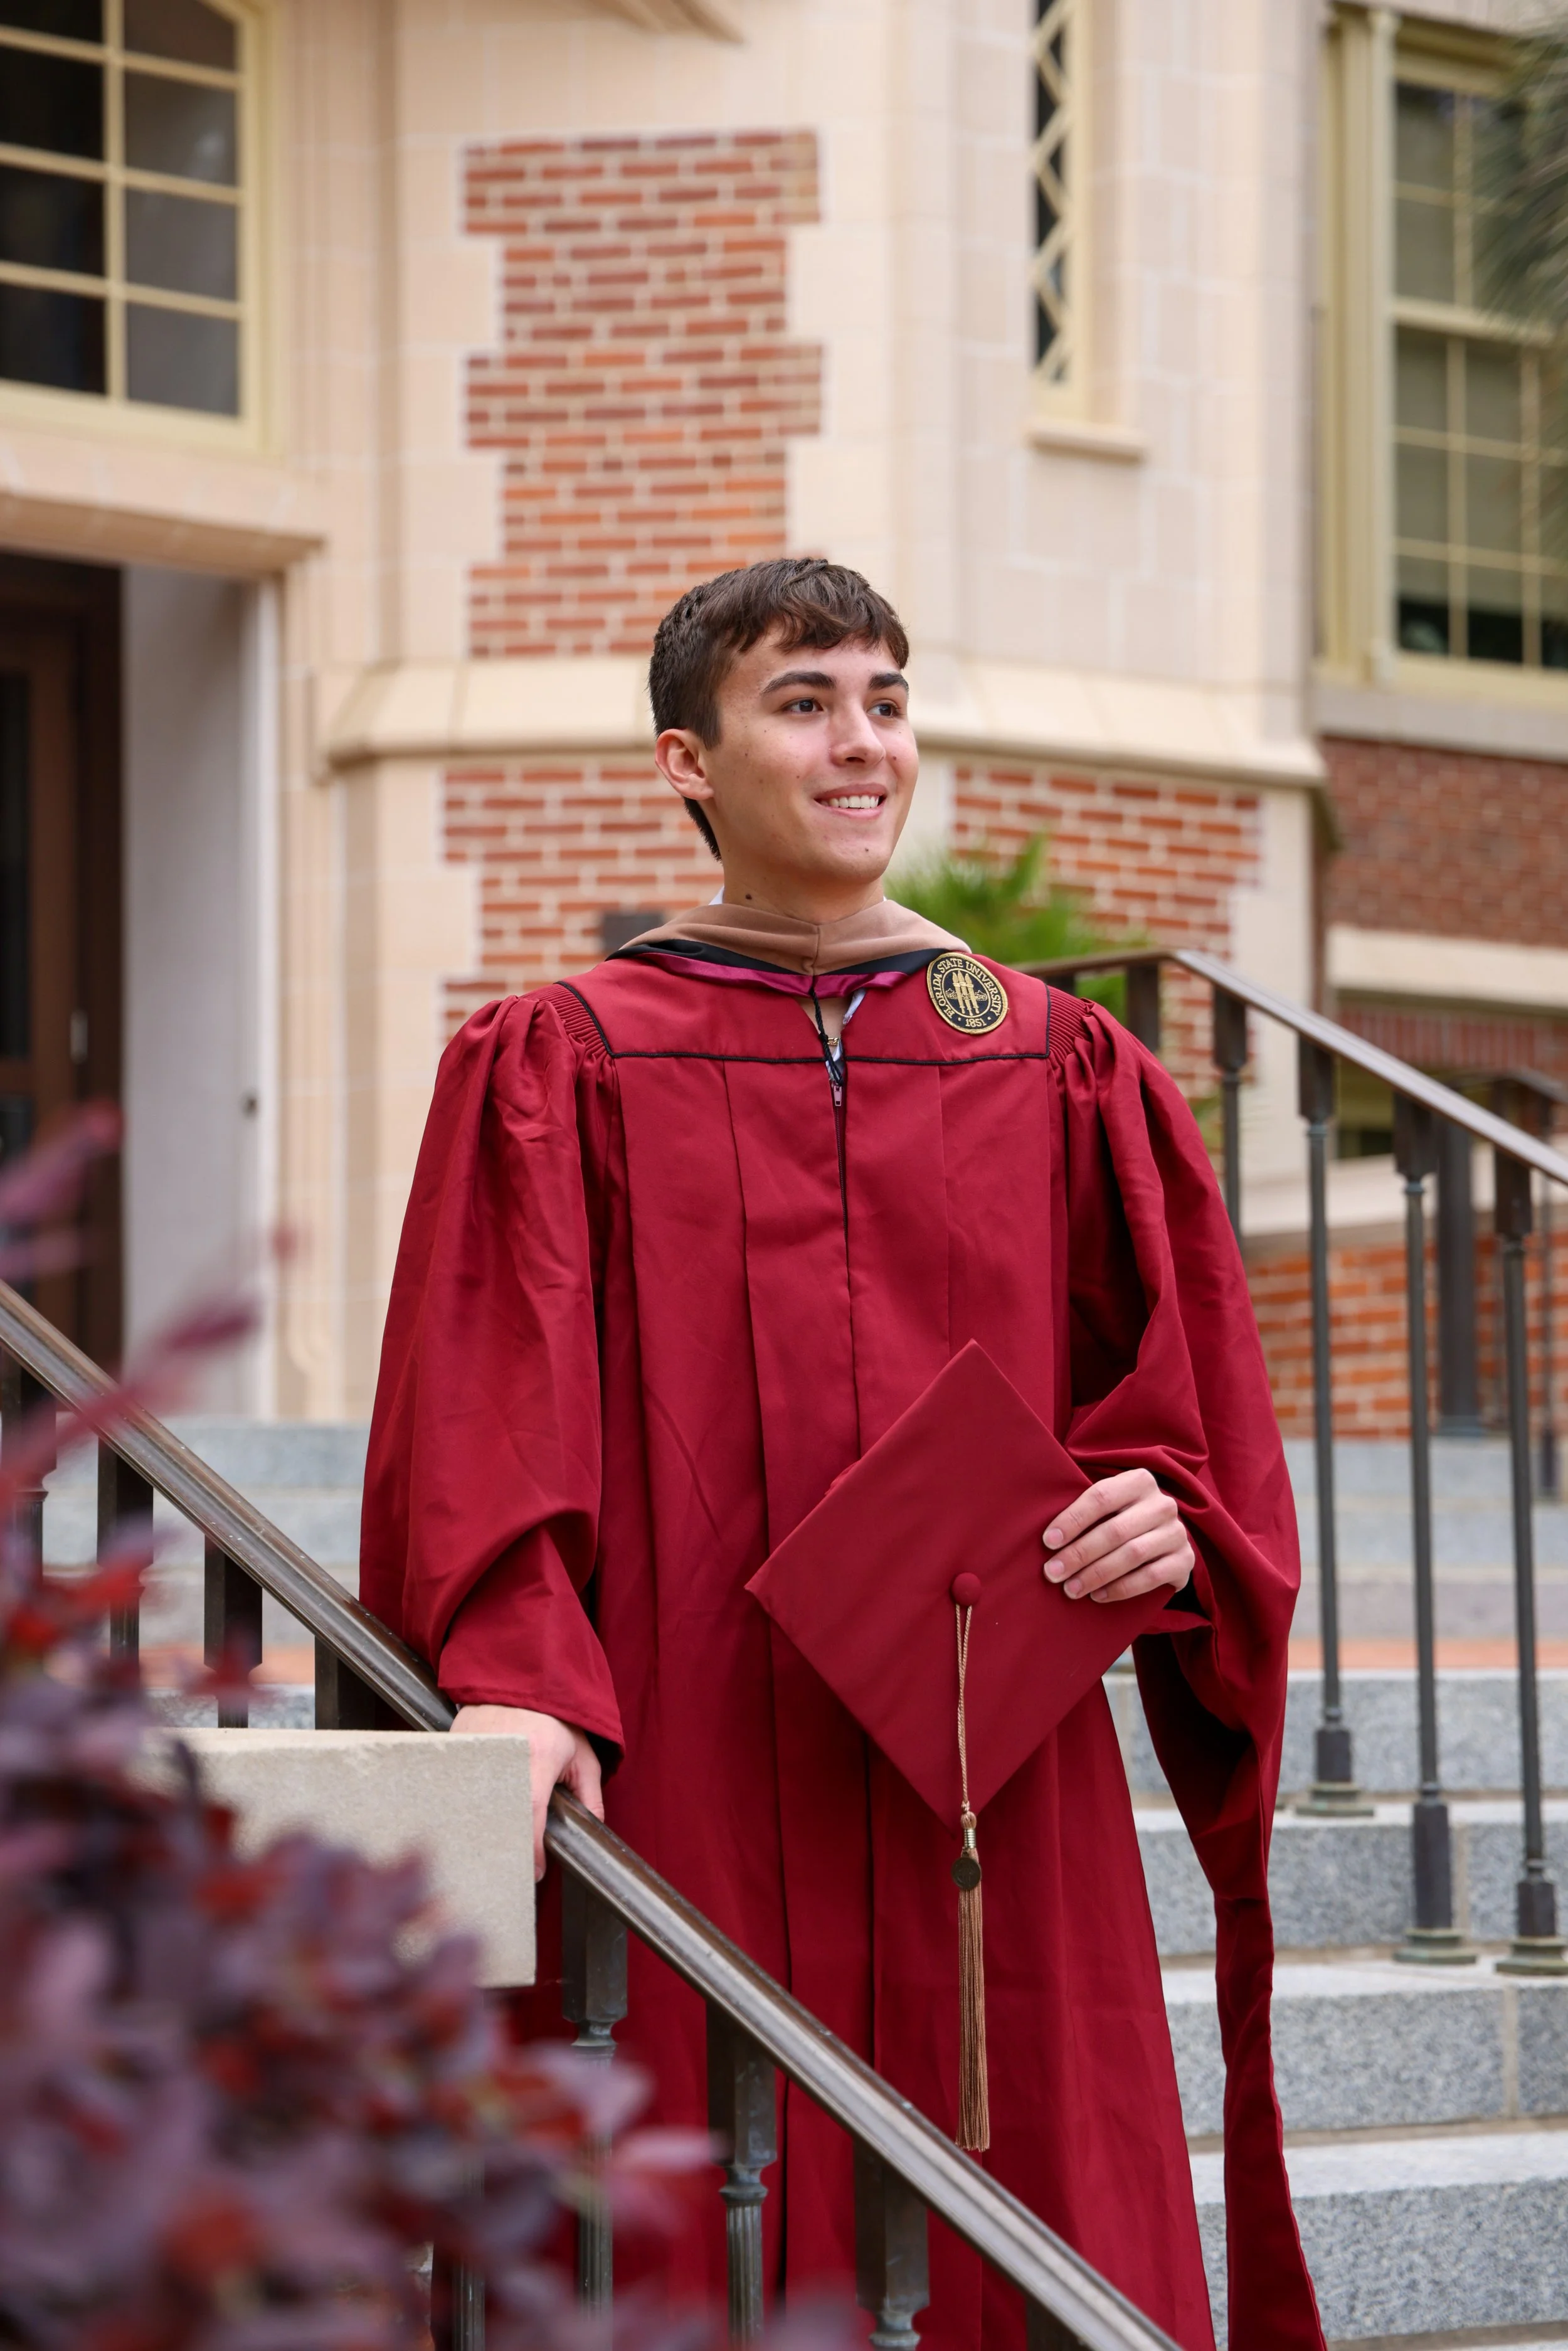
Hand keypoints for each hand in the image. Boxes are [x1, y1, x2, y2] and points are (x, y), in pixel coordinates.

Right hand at [449, 1705, 603, 1880]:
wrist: (522, 1672)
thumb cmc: (556, 1715)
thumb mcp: (582, 1752)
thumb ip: (590, 1793)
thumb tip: (592, 1830)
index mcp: (537, 1757)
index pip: (531, 1814)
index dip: (532, 1849)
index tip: (536, 1871)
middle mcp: (502, 1754)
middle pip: (495, 1815)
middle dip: (503, 1846)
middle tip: (511, 1867)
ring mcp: (473, 1749)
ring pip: (470, 1803)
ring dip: (480, 1827)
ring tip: (488, 1847)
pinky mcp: (454, 1744)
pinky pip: (455, 1785)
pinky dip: (462, 1803)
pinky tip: (469, 1817)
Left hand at [1042, 1468, 1193, 1604]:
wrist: (1163, 1541)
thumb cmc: (1122, 1520)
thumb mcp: (1108, 1507)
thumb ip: (1085, 1512)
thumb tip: (1048, 1539)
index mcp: (1140, 1481)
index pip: (1101, 1497)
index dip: (1072, 1520)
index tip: (1048, 1542)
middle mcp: (1163, 1503)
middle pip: (1114, 1530)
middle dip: (1079, 1554)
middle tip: (1053, 1573)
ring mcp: (1177, 1532)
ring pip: (1132, 1554)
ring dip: (1096, 1574)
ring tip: (1071, 1588)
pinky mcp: (1185, 1560)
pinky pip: (1151, 1577)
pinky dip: (1121, 1588)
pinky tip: (1098, 1595)